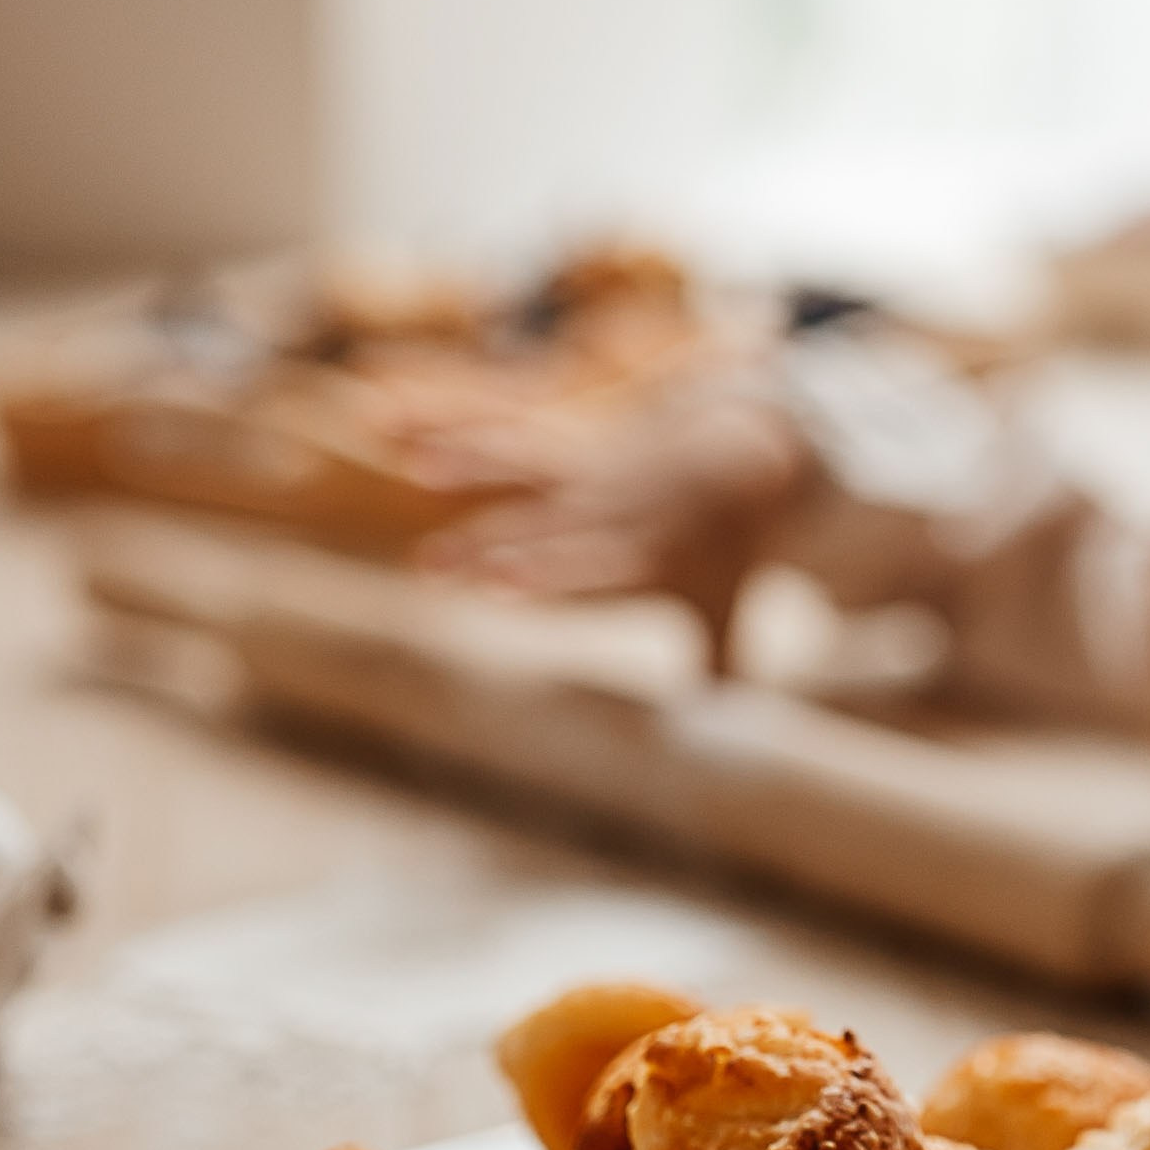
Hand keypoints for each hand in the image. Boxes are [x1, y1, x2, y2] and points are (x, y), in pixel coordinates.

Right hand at [417, 388, 807, 652]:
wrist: (744, 446)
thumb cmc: (726, 543)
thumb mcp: (722, 597)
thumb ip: (719, 656)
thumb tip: (721, 716)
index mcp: (645, 550)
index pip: (589, 564)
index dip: (543, 571)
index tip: (496, 581)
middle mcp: (612, 507)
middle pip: (540, 524)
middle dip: (486, 541)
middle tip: (428, 561)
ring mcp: (588, 472)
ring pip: (521, 467)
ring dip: (467, 467)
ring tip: (414, 470)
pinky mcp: (571, 449)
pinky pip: (511, 438)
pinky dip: (462, 432)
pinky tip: (406, 433)